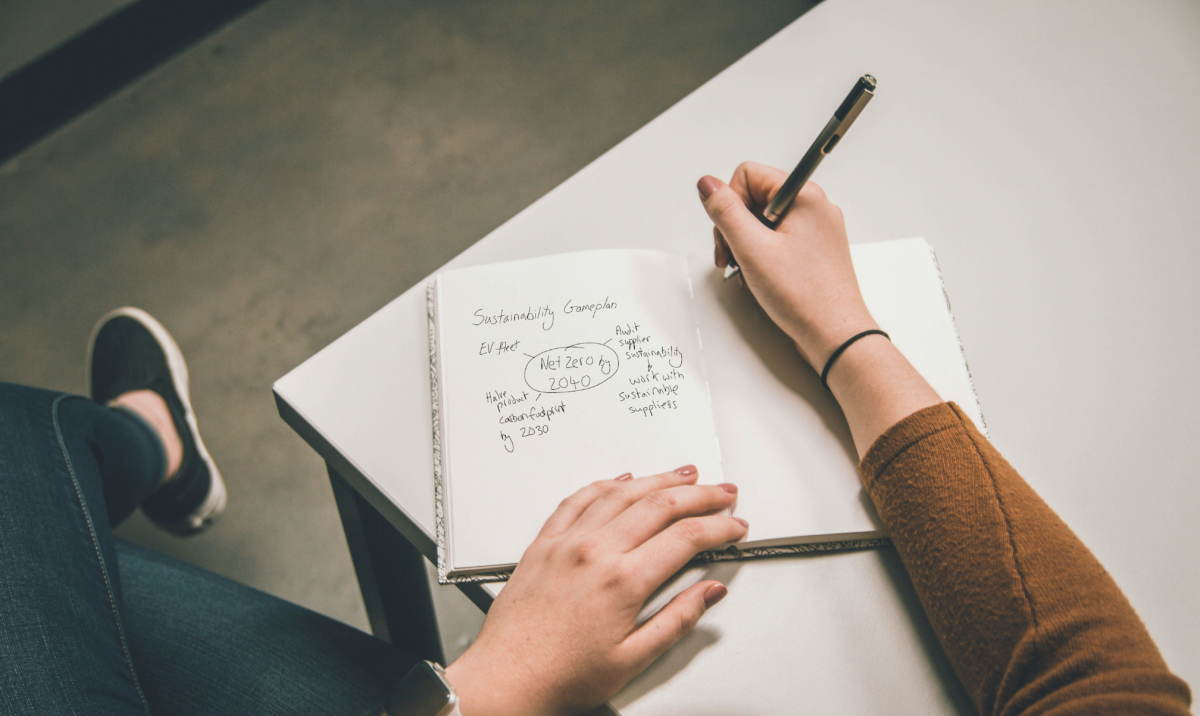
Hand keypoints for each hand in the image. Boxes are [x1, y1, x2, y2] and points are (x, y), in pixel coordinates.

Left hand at [445, 467, 747, 715]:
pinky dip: (605, 484)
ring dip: (658, 479)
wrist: (507, 676)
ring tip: (684, 474)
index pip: (685, 538)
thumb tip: (708, 593)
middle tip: (723, 491)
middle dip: (700, 495)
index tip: (734, 526)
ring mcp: (567, 542)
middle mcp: (594, 552)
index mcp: (622, 581)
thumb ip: (677, 621)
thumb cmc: (562, 674)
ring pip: (621, 493)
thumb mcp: (633, 659)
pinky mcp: (544, 543)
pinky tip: (622, 479)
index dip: (718, 527)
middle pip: (660, 505)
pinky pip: (578, 499)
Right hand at [698, 162, 877, 369]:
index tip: (730, 233)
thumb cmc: (805, 296)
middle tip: (733, 257)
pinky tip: (760, 277)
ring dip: (746, 244)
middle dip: (735, 227)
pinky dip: (762, 256)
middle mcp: (813, 207)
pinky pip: (778, 240)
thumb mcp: (752, 249)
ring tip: (747, 271)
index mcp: (804, 196)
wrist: (836, 335)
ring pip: (764, 222)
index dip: (730, 203)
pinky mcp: (813, 250)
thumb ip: (725, 212)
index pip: (748, 174)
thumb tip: (708, 184)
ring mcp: (815, 230)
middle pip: (754, 198)